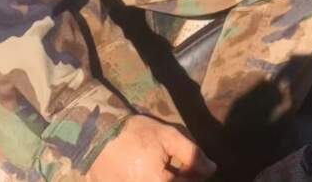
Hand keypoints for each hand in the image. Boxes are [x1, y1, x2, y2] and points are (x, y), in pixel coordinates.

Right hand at [89, 115, 216, 181]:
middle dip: (182, 178)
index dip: (196, 176)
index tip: (199, 168)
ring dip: (170, 179)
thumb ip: (191, 154)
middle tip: (181, 169)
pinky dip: (155, 179)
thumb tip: (211, 169)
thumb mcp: (168, 137)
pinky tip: (155, 173)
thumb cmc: (136, 134)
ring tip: (166, 170)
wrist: (99, 136)